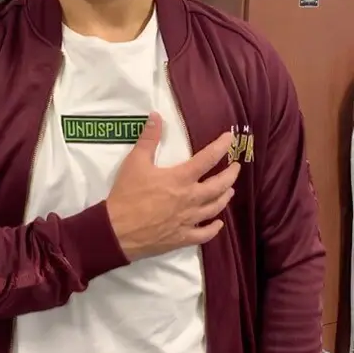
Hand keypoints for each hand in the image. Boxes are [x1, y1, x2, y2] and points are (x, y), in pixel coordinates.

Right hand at [106, 112, 239, 260]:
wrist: (117, 230)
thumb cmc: (127, 194)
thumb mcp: (135, 161)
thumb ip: (149, 138)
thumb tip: (156, 116)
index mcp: (181, 178)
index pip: (207, 159)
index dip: (221, 146)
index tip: (230, 139)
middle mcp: (190, 198)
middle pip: (219, 185)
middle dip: (230, 174)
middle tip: (236, 167)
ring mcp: (188, 220)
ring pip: (215, 208)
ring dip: (224, 197)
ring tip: (230, 190)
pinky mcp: (182, 237)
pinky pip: (205, 234)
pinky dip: (214, 228)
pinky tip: (218, 224)